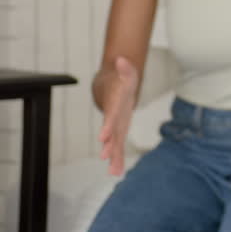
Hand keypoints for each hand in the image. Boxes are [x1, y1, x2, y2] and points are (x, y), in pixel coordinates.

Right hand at [98, 56, 138, 175]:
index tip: (103, 137)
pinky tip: (117, 172)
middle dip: (108, 144)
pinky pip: (119, 147)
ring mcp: (115, 126)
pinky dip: (118, 159)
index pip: (110, 116)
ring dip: (114, 157)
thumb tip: (123, 59)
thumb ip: (125, 68)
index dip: (107, 126)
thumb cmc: (121, 81)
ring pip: (114, 144)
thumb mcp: (127, 73)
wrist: (111, 88)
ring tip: (114, 172)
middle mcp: (112, 118)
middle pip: (110, 133)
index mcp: (114, 105)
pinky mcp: (119, 132)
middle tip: (105, 156)